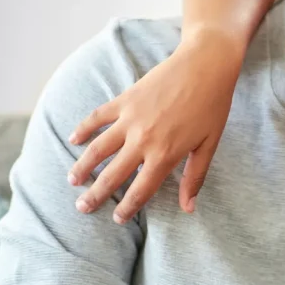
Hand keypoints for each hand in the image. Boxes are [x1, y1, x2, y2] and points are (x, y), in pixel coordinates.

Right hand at [68, 31, 240, 222]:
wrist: (205, 64)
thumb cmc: (212, 105)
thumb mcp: (209, 144)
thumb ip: (195, 177)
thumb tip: (189, 208)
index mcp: (165, 154)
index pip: (141, 190)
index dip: (128, 208)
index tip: (117, 219)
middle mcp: (143, 140)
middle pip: (113, 174)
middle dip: (95, 194)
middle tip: (82, 208)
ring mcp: (130, 119)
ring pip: (98, 149)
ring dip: (82, 166)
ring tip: (72, 180)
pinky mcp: (125, 100)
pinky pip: (98, 117)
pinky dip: (83, 128)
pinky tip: (73, 138)